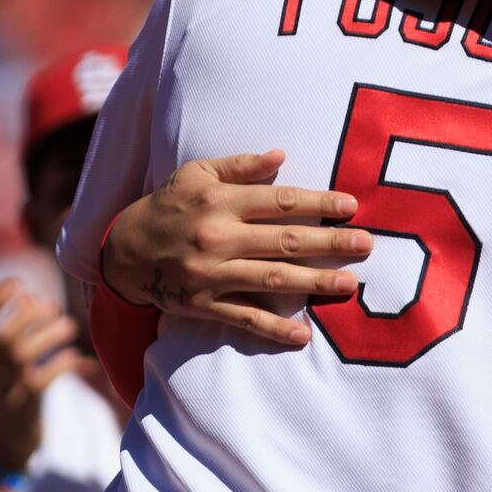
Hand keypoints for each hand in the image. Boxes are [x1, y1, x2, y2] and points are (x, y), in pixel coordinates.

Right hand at [0, 279, 91, 469]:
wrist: (5, 443)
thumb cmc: (10, 394)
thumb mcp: (2, 364)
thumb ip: (14, 331)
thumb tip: (34, 296)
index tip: (18, 283)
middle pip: (1, 335)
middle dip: (27, 315)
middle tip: (52, 305)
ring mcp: (6, 388)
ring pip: (20, 355)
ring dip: (48, 335)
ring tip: (70, 326)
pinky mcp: (25, 406)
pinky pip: (41, 380)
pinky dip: (60, 365)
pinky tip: (76, 358)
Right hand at [101, 152, 370, 348]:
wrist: (124, 251)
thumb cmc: (169, 205)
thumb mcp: (196, 173)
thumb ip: (239, 165)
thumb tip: (281, 155)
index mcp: (218, 201)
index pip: (278, 201)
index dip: (317, 202)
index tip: (351, 206)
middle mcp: (217, 237)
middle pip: (283, 240)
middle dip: (328, 242)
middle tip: (366, 244)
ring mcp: (211, 274)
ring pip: (271, 279)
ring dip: (313, 283)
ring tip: (349, 283)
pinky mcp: (204, 304)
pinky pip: (243, 319)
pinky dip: (273, 328)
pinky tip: (303, 336)